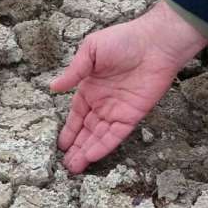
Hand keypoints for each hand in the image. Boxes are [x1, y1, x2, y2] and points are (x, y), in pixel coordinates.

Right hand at [50, 0, 207, 173]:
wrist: (154, 43)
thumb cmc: (123, 40)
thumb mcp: (91, 51)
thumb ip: (74, 72)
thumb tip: (53, 87)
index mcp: (90, 88)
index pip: (76, 115)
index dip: (69, 131)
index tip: (59, 146)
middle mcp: (103, 103)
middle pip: (87, 131)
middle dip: (76, 147)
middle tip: (65, 166)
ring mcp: (117, 110)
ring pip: (99, 136)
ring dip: (87, 151)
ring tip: (74, 167)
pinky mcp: (132, 115)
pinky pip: (116, 134)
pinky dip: (104, 146)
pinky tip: (92, 156)